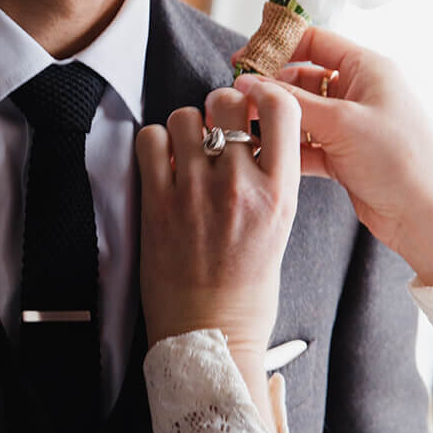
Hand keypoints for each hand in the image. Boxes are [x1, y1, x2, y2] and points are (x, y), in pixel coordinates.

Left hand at [136, 80, 300, 424]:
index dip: (263, 96)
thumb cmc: (247, 291)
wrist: (211, 336)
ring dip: (184, 127)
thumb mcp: (280, 230)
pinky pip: (151, 140)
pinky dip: (155, 144)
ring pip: (185, 116)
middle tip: (214, 128)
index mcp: (280, 193)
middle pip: (227, 103)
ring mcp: (196, 192)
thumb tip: (248, 138)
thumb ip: (267, 181)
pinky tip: (163, 166)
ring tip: (186, 152)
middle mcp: (240, 186)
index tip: (251, 106)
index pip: (281, 110)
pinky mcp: (158, 204)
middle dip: (220, 107)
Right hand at [236, 25, 432, 293]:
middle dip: (269, 89)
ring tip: (241, 129)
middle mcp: (359, 92)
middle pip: (302, 78)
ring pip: (301, 114)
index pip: (315, 41)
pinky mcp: (344, 155)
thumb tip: (247, 85)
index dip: (277, 46)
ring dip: (274, 121)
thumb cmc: (399, 160)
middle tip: (236, 102)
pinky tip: (260, 152)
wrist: (427, 217)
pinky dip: (284, 147)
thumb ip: (290, 103)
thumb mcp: (340, 123)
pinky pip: (305, 143)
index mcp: (367, 69)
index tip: (241, 60)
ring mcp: (351, 125)